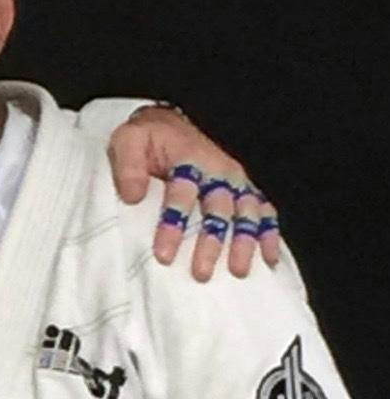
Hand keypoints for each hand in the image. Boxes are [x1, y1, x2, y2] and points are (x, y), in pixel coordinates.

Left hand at [108, 106, 281, 283]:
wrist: (171, 126)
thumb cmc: (148, 140)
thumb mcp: (128, 142)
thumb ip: (129, 167)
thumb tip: (132, 196)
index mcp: (188, 159)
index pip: (181, 194)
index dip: (173, 225)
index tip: (163, 256)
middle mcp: (217, 171)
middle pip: (218, 209)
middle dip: (211, 241)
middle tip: (201, 273)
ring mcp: (235, 181)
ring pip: (245, 213)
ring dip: (243, 242)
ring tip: (238, 271)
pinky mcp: (245, 190)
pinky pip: (263, 211)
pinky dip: (269, 234)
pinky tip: (269, 258)